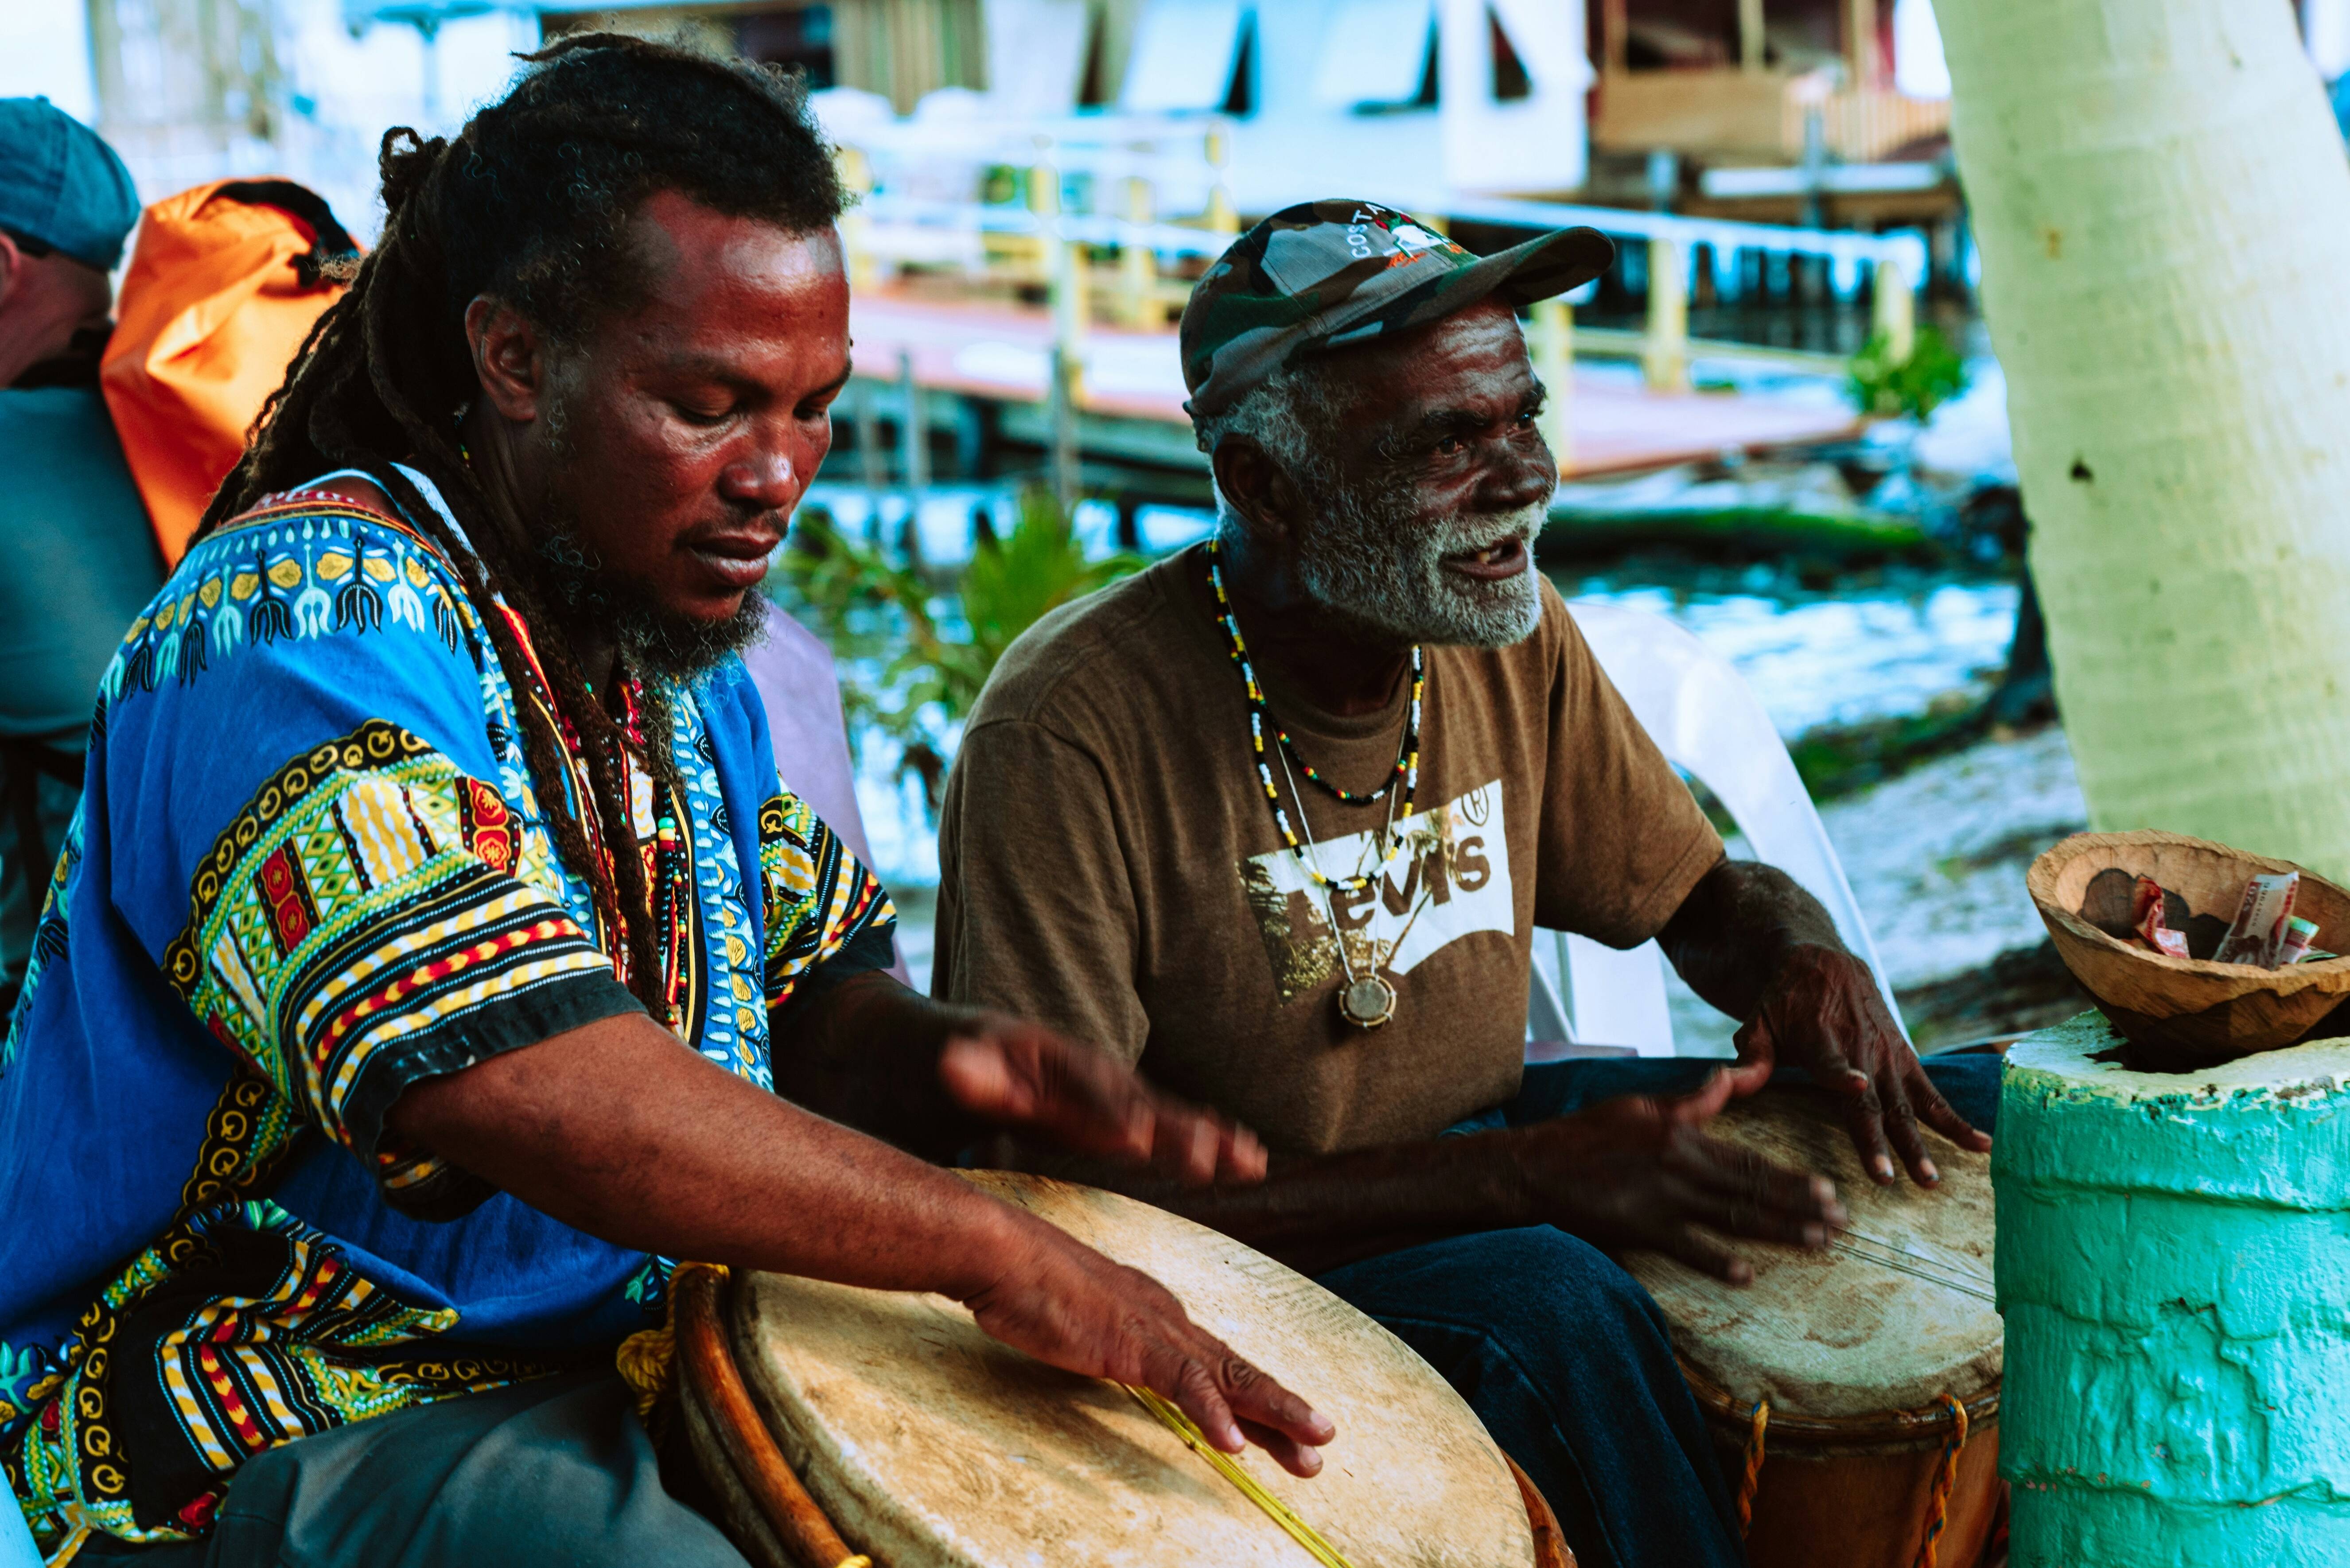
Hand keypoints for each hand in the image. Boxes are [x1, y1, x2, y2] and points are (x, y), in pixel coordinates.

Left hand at [939, 1016, 1267, 1185]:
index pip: (1085, 1091)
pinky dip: (1209, 1138)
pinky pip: (1168, 1125)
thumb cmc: (954, 1063)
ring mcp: (1109, 1093)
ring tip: (1248, 1161)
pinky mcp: (1119, 1113)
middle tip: (1203, 1158)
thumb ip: (967, 1072)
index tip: (1134, 1141)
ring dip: (1205, 1137)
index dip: (1109, 1115)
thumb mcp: (954, 1062)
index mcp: (1052, 1062)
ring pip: (1164, 1114)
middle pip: (1138, 1101)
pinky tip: (1247, 1159)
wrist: (955, 1047)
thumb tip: (957, 1064)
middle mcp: (1091, 1073)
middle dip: (1172, 1130)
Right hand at [962, 1214, 1336, 1475]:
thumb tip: (1116, 1357)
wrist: (1004, 1253)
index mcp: (1159, 1317)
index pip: (1218, 1366)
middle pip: (1237, 1372)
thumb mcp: (1082, 1323)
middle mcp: (1169, 1321)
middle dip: (1283, 1410)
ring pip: (1229, 1377)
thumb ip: (1108, 1342)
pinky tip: (1232, 1443)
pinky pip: (1182, 1383)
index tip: (1286, 1429)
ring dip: (1274, 1414)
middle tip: (1323, 1441)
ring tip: (1310, 1447)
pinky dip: (1211, 1413)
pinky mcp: (1132, 1343)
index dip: (1256, 1399)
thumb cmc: (1030, 1285)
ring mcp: (1155, 1331)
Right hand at [1509, 1065, 1844, 1283]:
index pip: (1750, 1159)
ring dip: (1779, 1232)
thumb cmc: (1585, 1134)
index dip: (1792, 1177)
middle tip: (1840, 1223)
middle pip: (1752, 1190)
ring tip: (1817, 1243)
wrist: (1535, 1166)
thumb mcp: (1639, 1105)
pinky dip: (1718, 1262)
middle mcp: (1680, 1166)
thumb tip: (1730, 1077)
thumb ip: (1691, 1100)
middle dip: (1801, 1207)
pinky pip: (1688, 1248)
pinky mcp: (1641, 1227)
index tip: (1828, 1189)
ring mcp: (1662, 1199)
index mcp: (1682, 1134)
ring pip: (1733, 1218)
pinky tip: (1747, 1275)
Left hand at [1734, 942, 1990, 1186]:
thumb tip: (1732, 1083)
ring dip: (1923, 1143)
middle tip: (1894, 1178)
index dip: (1842, 1074)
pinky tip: (1983, 1145)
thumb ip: (1751, 1055)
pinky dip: (1957, 1121)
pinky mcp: (1906, 1060)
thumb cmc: (1783, 1001)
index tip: (1856, 1086)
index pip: (1832, 1061)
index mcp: (1821, 1040)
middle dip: (1884, 1140)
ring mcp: (1888, 1058)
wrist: (1825, 962)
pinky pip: (1934, 1095)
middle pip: (1874, 1100)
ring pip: (1908, 1105)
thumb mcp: (1759, 1019)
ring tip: (1934, 1178)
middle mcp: (1861, 1051)